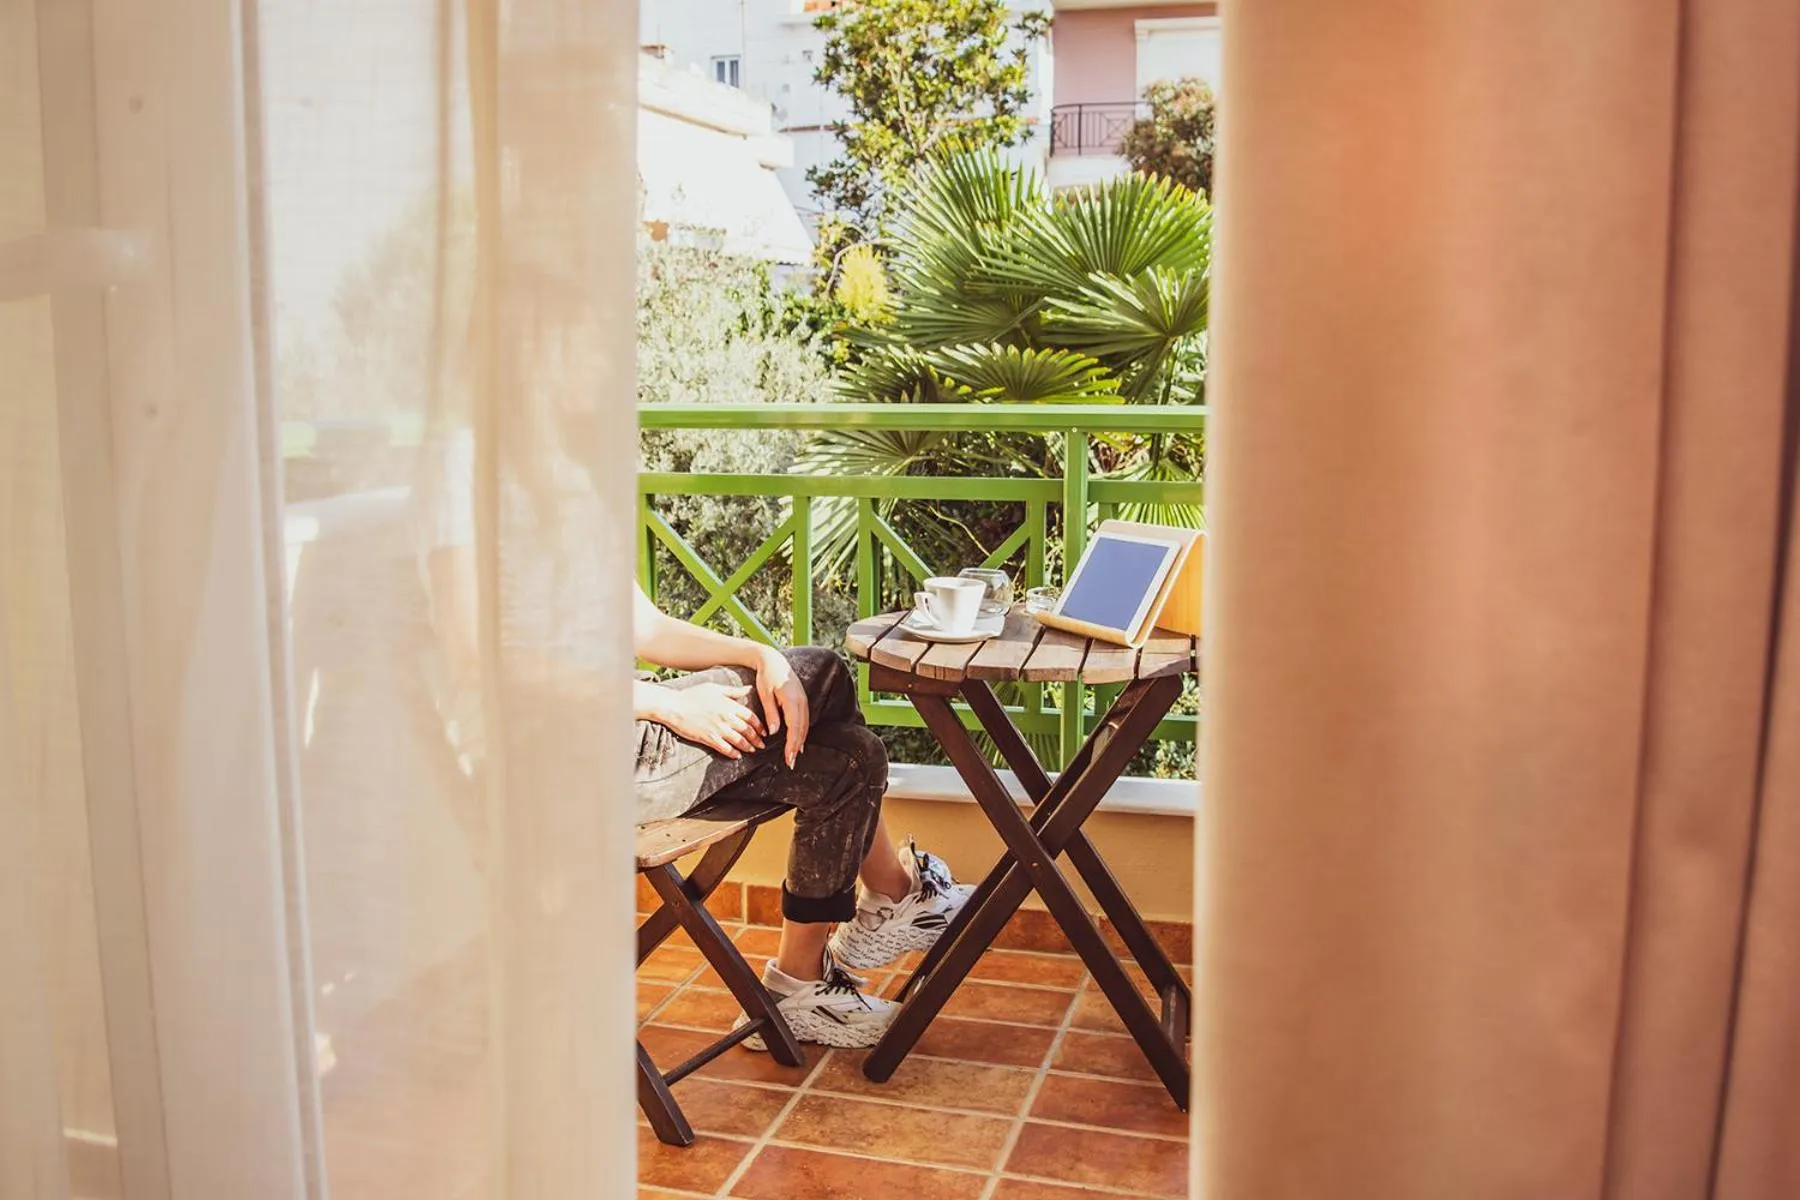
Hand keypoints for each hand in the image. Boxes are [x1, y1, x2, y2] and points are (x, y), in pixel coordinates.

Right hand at [660, 683, 765, 758]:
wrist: (674, 706)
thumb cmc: (693, 695)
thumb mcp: (715, 688)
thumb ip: (733, 691)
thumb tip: (749, 689)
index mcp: (729, 705)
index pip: (751, 717)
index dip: (759, 726)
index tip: (764, 731)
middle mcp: (726, 718)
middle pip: (747, 730)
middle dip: (757, 739)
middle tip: (762, 744)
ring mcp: (717, 729)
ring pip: (738, 740)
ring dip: (747, 747)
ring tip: (752, 750)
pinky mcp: (708, 738)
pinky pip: (725, 748)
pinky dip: (733, 753)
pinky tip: (737, 756)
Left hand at [754, 649, 810, 768]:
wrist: (773, 660)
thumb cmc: (766, 676)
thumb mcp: (765, 694)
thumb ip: (770, 713)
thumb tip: (773, 733)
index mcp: (792, 700)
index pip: (794, 727)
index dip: (792, 744)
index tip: (788, 758)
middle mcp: (801, 701)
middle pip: (802, 729)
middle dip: (796, 747)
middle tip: (790, 763)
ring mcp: (804, 700)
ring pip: (805, 725)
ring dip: (800, 741)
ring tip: (794, 755)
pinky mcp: (802, 700)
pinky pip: (804, 719)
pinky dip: (802, 731)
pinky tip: (797, 740)